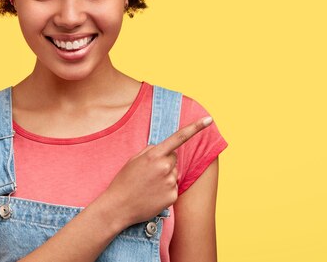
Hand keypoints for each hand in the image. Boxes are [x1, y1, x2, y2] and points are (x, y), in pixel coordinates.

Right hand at [99, 116, 213, 227]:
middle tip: (149, 173)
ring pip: (174, 173)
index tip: (209, 120)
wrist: (118, 207)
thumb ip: (151, 151)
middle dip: (165, 162)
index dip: (195, 127)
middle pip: (174, 158)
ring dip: (165, 177)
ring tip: (149, 186)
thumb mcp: (134, 160)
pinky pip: (174, 187)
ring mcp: (170, 182)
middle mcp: (165, 167)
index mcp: (154, 155)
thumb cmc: (124, 181)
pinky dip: (166, 190)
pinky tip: (153, 195)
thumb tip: (166, 149)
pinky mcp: (173, 196)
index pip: (179, 137)